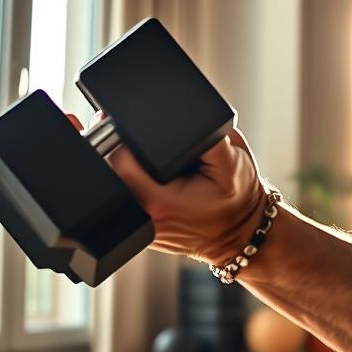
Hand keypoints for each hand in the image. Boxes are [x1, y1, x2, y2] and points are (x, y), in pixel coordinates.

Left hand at [65, 111, 267, 266]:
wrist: (242, 233)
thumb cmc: (239, 201)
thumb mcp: (235, 163)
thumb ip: (211, 139)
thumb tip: (190, 119)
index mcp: (160, 201)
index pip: (118, 161)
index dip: (116, 136)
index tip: (119, 122)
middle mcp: (144, 217)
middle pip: (109, 173)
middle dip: (115, 148)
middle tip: (124, 131)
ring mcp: (141, 226)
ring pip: (115, 187)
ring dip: (121, 166)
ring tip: (136, 151)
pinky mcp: (142, 226)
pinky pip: (126, 199)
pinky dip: (131, 181)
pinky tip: (146, 172)